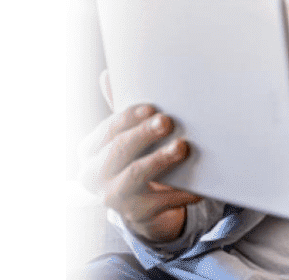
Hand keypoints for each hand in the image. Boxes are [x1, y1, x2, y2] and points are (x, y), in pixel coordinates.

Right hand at [77, 71, 203, 241]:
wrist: (142, 202)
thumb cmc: (134, 157)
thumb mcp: (126, 133)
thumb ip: (121, 110)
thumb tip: (108, 74)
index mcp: (89, 150)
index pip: (108, 129)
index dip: (129, 117)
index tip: (152, 108)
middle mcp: (93, 175)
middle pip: (119, 150)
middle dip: (144, 134)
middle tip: (167, 122)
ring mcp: (112, 197)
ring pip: (135, 175)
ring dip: (160, 159)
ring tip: (182, 147)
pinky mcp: (135, 214)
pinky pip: (160, 201)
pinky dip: (181, 192)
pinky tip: (199, 184)